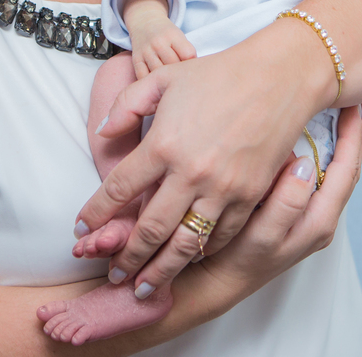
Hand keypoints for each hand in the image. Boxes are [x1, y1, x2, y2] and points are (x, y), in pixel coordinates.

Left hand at [77, 25, 335, 299]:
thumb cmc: (220, 74)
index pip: (117, 190)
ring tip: (144, 287)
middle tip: (112, 274)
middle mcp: (189, 173)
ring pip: (183, 244)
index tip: (81, 229)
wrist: (280, 77)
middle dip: (125, 257)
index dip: (95, 214)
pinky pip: (221, 236)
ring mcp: (222, 188)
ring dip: (160, 270)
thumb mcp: (165, 78)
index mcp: (163, 144)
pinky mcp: (250, 195)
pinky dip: (202, 252)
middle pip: (148, 229)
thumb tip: (104, 134)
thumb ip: (127, 105)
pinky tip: (189, 258)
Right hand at [130, 17, 195, 79]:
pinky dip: (150, 81)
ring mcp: (146, 52)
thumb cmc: (167, 34)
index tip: (191, 66)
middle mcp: (158, 43)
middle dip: (179, 72)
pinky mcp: (136, 60)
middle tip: (181, 75)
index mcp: (172, 35)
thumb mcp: (179, 36)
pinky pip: (143, 76)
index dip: (192, 63)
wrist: (145, 22)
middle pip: (173, 64)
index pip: (188, 54)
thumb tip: (193, 73)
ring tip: (169, 79)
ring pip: (158, 72)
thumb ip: (187, 52)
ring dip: (165, 78)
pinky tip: (156, 82)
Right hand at [191, 103, 361, 287]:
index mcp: (318, 222)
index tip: (357, 103)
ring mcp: (310, 219)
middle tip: (356, 99)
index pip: (345, 169)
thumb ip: (285, 203)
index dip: (353, 135)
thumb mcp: (260, 236)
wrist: (215, 283)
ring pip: (334, 172)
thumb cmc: (234, 259)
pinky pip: (319, 177)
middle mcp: (321, 221)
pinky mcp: (297, 215)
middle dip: (353, 133)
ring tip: (341, 112)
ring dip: (341, 142)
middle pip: (347, 168)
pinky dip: (323, 153)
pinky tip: (313, 136)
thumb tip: (303, 164)